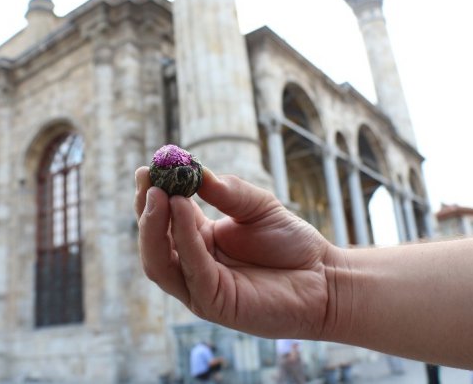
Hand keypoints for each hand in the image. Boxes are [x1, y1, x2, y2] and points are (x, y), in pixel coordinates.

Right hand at [134, 166, 340, 338]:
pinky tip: (182, 208)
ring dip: (154, 227)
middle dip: (145, 210)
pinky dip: (184, 238)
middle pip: (153, 242)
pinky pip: (192, 270)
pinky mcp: (215, 303)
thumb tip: (195, 172)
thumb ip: (227, 191)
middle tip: (148, 180)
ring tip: (159, 194)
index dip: (151, 195)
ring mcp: (200, 287)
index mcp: (198, 241)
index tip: (147, 169)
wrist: (326, 278)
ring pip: (159, 262)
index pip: (163, 218)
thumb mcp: (258, 206)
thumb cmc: (292, 244)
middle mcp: (193, 265)